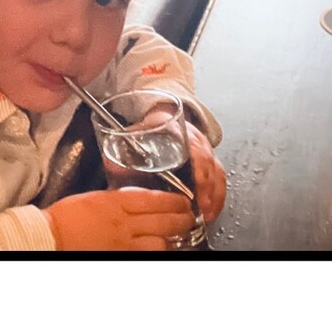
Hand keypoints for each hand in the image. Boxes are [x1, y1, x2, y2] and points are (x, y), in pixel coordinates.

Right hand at [45, 188, 191, 250]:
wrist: (52, 235)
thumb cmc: (67, 215)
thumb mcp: (95, 197)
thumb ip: (117, 199)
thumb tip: (136, 200)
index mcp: (116, 202)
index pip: (154, 200)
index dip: (173, 201)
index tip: (183, 201)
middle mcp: (123, 223)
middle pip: (163, 221)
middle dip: (181, 219)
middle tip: (190, 217)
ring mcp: (123, 243)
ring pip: (159, 242)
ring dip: (172, 239)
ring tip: (180, 236)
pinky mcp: (119, 256)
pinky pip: (146, 255)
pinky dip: (157, 251)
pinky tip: (161, 249)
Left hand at [101, 114, 225, 227]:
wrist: (165, 115)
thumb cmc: (152, 127)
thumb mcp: (138, 132)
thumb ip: (125, 149)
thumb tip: (111, 166)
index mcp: (180, 129)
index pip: (196, 148)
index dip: (199, 167)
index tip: (198, 183)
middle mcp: (198, 140)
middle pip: (210, 165)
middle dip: (207, 189)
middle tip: (200, 209)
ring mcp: (207, 150)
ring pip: (217, 174)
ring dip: (214, 196)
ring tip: (206, 216)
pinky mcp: (211, 162)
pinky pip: (219, 180)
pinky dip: (217, 197)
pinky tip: (210, 212)